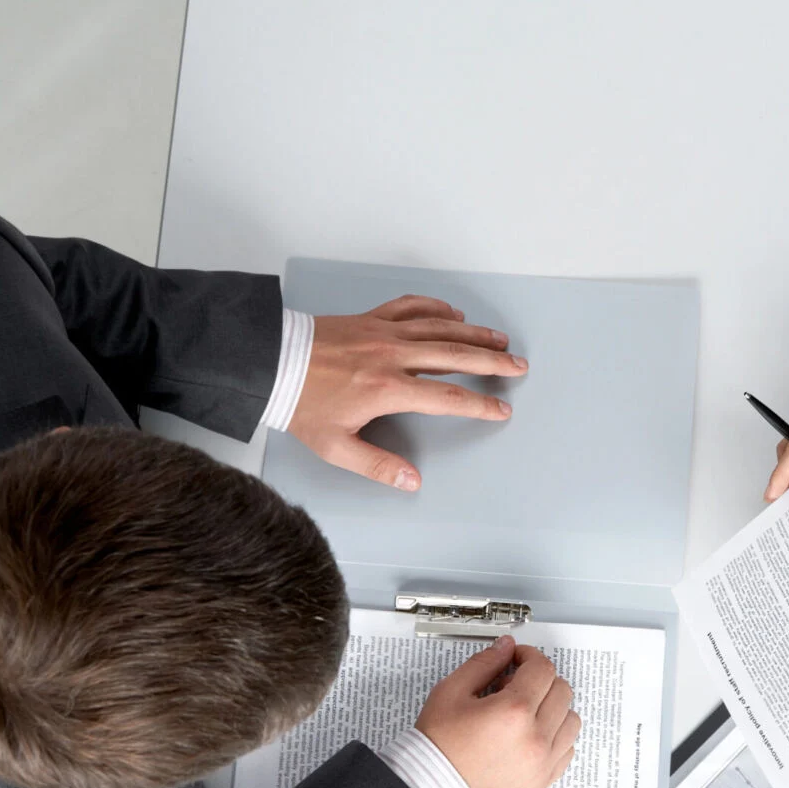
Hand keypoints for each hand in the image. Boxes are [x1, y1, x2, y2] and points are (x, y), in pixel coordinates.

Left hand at [288, 295, 527, 489]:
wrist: (270, 363)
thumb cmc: (300, 404)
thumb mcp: (336, 446)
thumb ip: (377, 465)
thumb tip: (411, 481)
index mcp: (387, 388)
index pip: (447, 397)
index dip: (478, 405)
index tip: (500, 410)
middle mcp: (392, 355)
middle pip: (455, 355)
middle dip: (491, 361)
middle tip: (518, 365)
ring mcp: (383, 332)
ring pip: (440, 327)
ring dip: (473, 333)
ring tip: (499, 340)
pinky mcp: (371, 318)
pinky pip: (412, 307)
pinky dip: (436, 308)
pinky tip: (453, 313)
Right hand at [415, 636, 581, 787]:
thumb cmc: (438, 747)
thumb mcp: (451, 692)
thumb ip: (483, 663)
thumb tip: (505, 648)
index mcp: (513, 712)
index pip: (541, 668)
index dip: (528, 656)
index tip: (516, 659)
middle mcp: (535, 737)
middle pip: (561, 690)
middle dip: (540, 679)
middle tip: (514, 685)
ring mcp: (543, 761)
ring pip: (571, 718)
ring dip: (553, 707)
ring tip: (525, 711)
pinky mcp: (544, 779)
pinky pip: (568, 747)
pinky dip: (556, 735)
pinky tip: (531, 733)